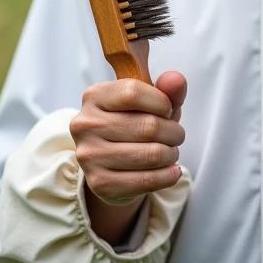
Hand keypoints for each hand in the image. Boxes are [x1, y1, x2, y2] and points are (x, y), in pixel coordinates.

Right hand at [69, 42, 185, 241]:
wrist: (109, 165)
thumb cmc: (133, 125)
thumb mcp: (152, 104)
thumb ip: (166, 89)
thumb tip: (176, 79)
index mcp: (94, 96)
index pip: (135, 91)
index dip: (163, 101)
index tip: (169, 108)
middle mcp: (84, 124)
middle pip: (148, 125)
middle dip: (174, 131)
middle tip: (178, 135)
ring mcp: (88, 156)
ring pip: (150, 153)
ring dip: (171, 154)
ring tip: (170, 152)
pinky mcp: (99, 184)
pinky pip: (144, 180)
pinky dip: (165, 176)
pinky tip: (170, 171)